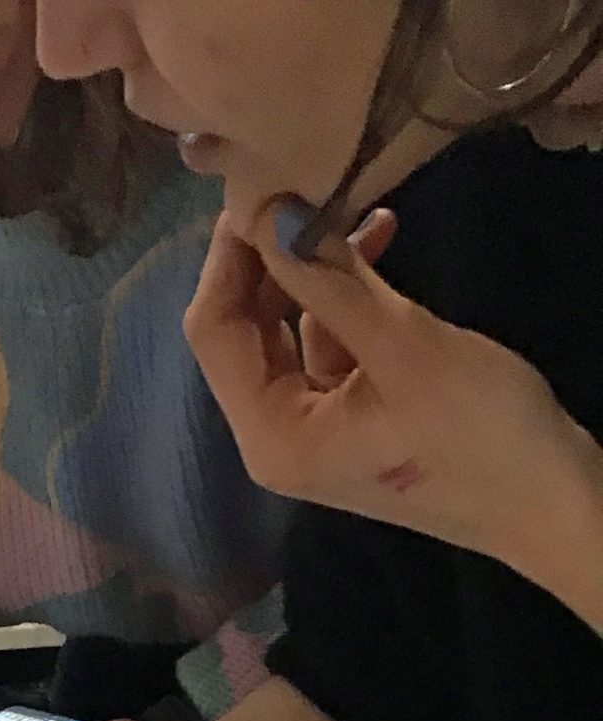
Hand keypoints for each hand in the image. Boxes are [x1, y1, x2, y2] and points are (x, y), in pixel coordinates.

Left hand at [186, 204, 600, 580]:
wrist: (548, 501)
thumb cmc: (479, 434)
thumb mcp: (403, 347)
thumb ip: (329, 280)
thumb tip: (269, 213)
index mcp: (271, 436)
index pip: (212, 332)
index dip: (229, 256)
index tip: (263, 183)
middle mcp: (275, 436)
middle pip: (241, 331)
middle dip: (266, 256)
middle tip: (300, 179)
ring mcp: (312, 427)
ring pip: (285, 330)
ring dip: (311, 266)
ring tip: (349, 200)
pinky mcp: (351, 414)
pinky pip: (327, 342)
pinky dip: (345, 295)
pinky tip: (378, 237)